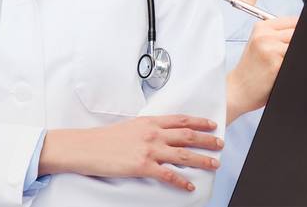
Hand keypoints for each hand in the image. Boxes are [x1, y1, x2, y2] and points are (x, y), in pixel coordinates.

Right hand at [40, 115, 221, 191]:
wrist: (86, 147)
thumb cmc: (104, 138)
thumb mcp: (129, 126)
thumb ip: (147, 129)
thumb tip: (159, 133)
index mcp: (148, 122)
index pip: (180, 120)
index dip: (199, 121)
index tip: (212, 124)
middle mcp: (152, 134)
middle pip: (187, 136)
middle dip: (207, 140)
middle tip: (220, 144)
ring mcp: (149, 150)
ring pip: (183, 155)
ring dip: (202, 160)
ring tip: (215, 164)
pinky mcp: (143, 166)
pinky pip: (168, 175)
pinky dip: (181, 181)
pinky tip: (189, 186)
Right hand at [226, 15, 296, 121]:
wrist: (238, 89)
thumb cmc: (251, 69)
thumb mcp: (260, 44)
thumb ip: (280, 35)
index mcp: (262, 27)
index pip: (295, 21)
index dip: (301, 32)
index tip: (300, 41)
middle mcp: (265, 35)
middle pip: (300, 32)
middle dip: (302, 44)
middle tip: (289, 57)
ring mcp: (270, 49)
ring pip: (300, 46)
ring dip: (299, 55)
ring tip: (287, 64)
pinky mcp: (277, 64)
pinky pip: (298, 60)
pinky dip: (297, 66)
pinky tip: (285, 71)